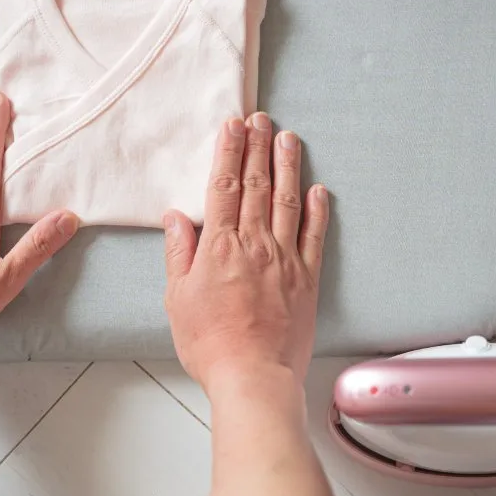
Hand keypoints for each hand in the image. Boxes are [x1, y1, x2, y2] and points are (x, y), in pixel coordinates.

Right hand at [163, 112, 329, 390]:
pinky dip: (317, 210)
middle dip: (258, 147)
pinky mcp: (307, 278)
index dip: (228, 153)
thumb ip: (179, 253)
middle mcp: (255, 245)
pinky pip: (314, 236)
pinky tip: (319, 190)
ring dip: (287, 166)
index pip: (224, 188)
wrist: (254, 376)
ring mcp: (285, 259)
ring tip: (288, 138)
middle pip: (257, 186)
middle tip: (261, 119)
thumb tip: (177, 217)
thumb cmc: (210, 343)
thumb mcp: (178, 299)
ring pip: (288, 202)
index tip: (232, 126)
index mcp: (220, 247)